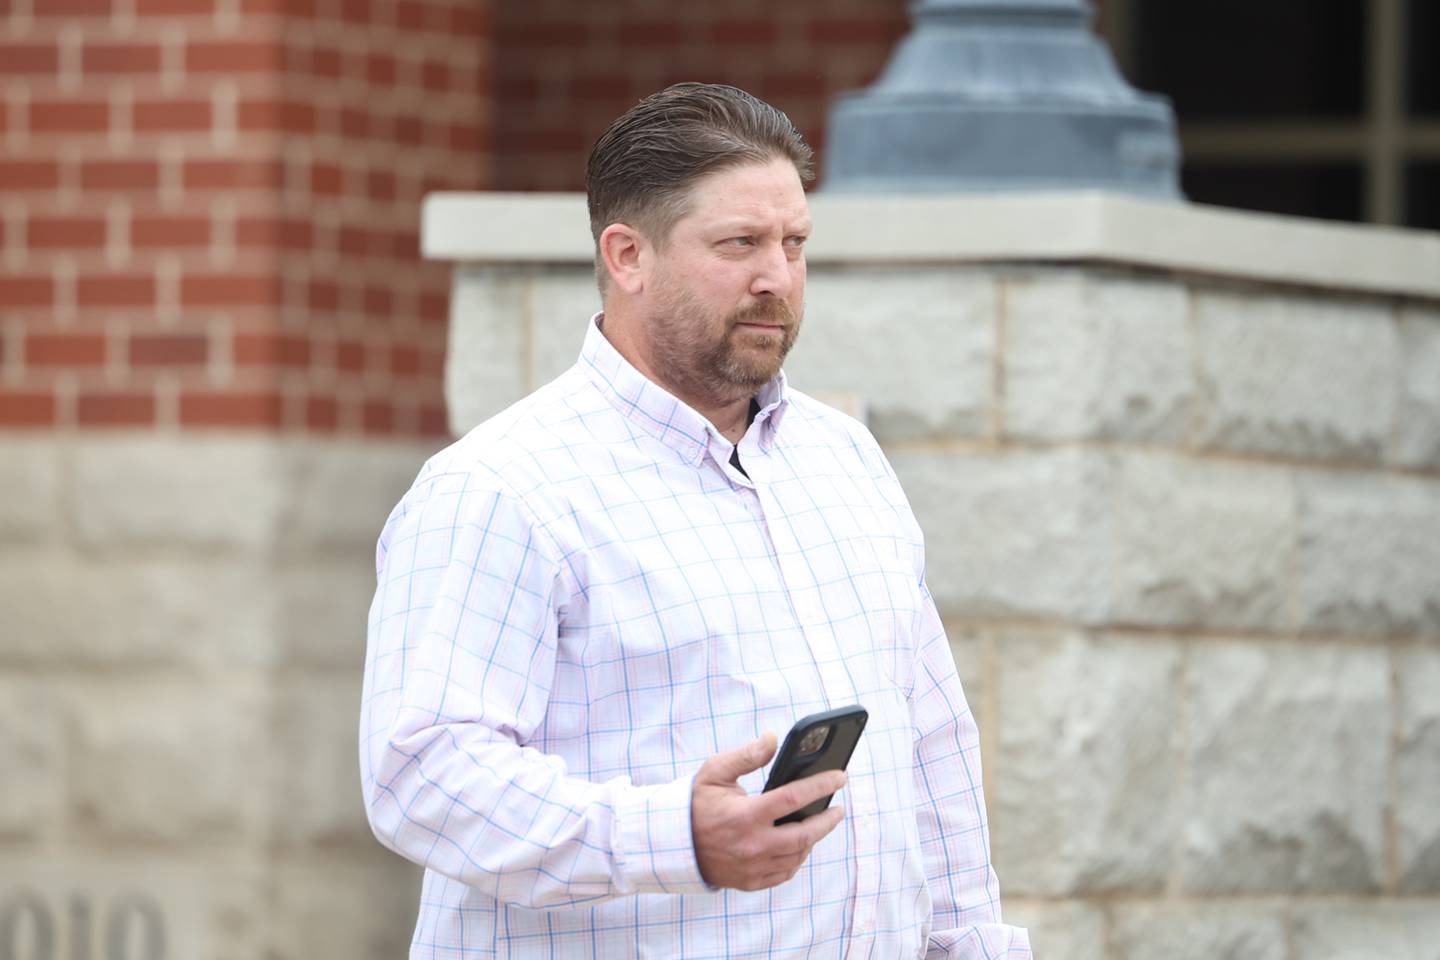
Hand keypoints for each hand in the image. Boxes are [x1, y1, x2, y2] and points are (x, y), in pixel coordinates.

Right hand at [691, 732, 846, 890]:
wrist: (673, 844)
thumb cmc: (696, 803)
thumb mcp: (715, 771)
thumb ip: (746, 755)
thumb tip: (773, 738)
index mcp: (745, 815)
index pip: (794, 798)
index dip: (822, 785)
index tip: (840, 777)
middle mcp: (752, 845)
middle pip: (805, 835)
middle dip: (828, 820)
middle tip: (838, 808)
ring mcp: (752, 868)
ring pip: (798, 856)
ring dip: (813, 839)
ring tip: (819, 822)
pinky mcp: (750, 882)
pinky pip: (784, 873)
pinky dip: (797, 858)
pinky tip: (799, 845)